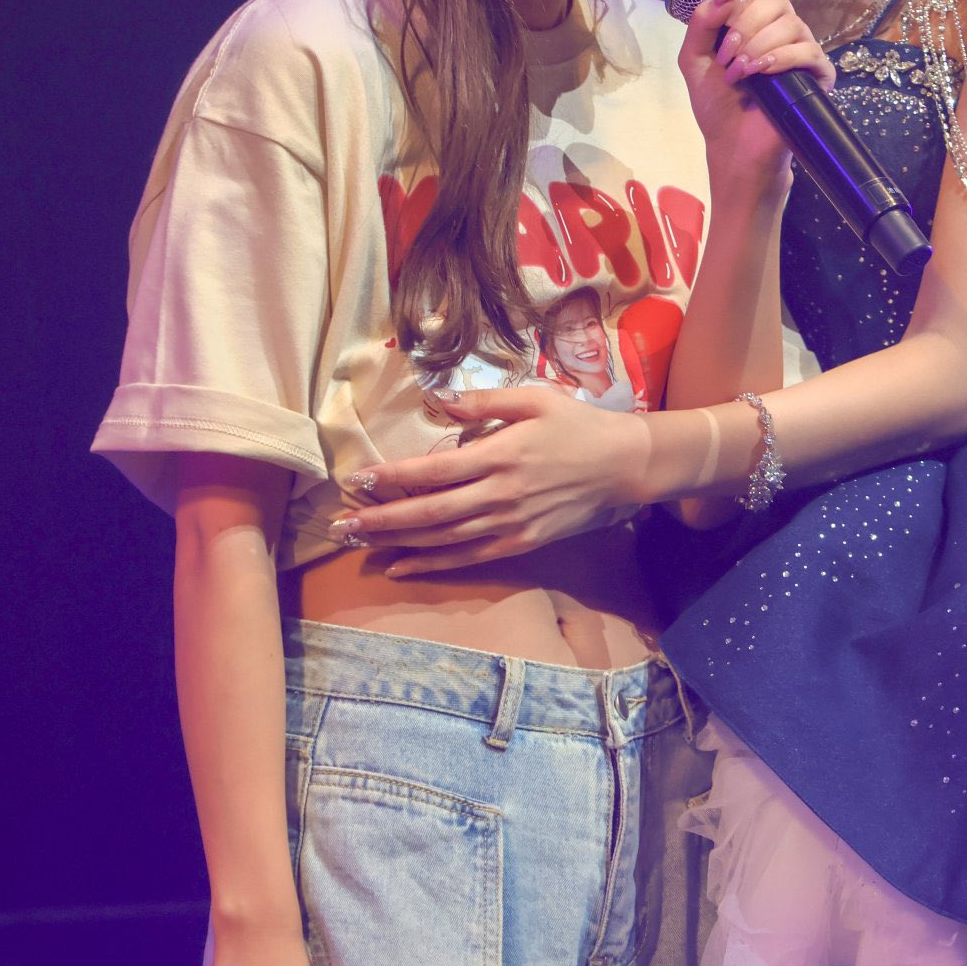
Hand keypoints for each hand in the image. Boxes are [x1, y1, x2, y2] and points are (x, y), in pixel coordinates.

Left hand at [329, 386, 654, 573]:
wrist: (625, 466)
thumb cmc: (577, 425)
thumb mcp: (533, 398)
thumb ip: (482, 401)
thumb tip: (436, 398)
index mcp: (500, 455)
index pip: (433, 471)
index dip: (392, 478)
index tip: (356, 479)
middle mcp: (500, 495)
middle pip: (429, 513)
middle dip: (381, 519)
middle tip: (340, 524)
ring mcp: (510, 524)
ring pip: (443, 540)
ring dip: (398, 543)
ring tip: (359, 543)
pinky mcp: (520, 544)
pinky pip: (468, 559)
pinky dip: (432, 565)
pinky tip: (401, 567)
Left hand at [678, 0, 833, 182]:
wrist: (733, 145)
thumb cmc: (716, 103)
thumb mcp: (694, 58)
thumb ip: (702, 21)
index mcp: (753, 19)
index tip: (727, 14)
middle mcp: (781, 28)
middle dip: (745, 24)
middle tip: (727, 55)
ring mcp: (802, 50)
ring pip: (790, 23)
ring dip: (757, 46)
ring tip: (739, 73)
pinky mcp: (818, 75)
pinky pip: (808, 51)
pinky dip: (780, 58)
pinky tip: (761, 74)